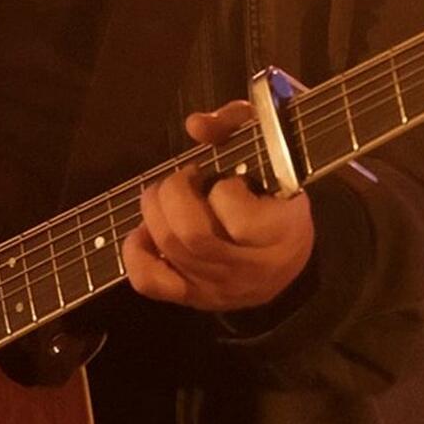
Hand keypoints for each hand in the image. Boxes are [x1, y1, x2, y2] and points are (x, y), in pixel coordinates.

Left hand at [122, 101, 314, 312]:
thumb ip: (235, 126)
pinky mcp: (193, 298)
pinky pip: (151, 281)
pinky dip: (137, 252)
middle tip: (185, 178)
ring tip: (167, 195)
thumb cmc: (275, 198)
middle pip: (191, 233)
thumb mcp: (269, 153)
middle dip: (175, 193)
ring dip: (156, 210)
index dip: (224, 187)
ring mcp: (218, 288)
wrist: (287, 257)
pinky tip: (145, 231)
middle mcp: (249, 268)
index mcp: (279, 232)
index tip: (229, 176)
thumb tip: (195, 125)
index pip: (238, 214)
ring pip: (170, 248)